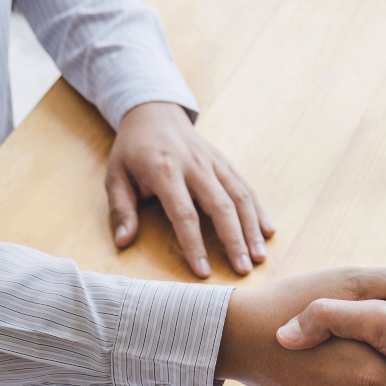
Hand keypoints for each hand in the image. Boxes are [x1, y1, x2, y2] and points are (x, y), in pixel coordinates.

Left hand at [107, 102, 274, 277]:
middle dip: (235, 240)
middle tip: (244, 269)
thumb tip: (123, 242)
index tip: (203, 271)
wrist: (154, 113)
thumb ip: (121, 209)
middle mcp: (195, 166)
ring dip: (252, 229)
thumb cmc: (133, 151)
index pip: (184, 214)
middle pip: (221, 207)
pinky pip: (246, 188)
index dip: (194, 244)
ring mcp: (214, 163)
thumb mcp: (116, 176)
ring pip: (240, 197)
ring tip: (260, 256)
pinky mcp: (226, 162)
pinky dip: (259, 210)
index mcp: (165, 171)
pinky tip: (269, 231)